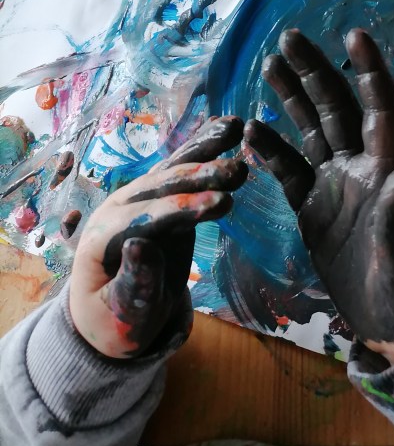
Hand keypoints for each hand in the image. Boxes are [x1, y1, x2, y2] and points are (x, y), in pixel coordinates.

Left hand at [68, 116, 246, 358]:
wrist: (110, 312)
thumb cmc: (116, 320)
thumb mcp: (125, 315)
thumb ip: (134, 283)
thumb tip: (138, 245)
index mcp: (101, 238)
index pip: (144, 219)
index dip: (182, 209)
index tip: (223, 203)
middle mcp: (116, 208)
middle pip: (160, 186)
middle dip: (200, 175)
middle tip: (240, 171)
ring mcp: (137, 197)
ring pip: (172, 168)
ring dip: (204, 148)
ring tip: (235, 129)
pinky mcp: (158, 194)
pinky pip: (181, 167)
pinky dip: (203, 145)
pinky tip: (227, 125)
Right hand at [247, 29, 393, 365]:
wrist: (388, 322)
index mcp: (388, 172)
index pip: (380, 111)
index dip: (369, 72)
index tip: (355, 35)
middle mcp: (362, 168)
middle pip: (337, 108)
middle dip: (315, 71)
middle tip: (289, 37)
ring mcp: (337, 185)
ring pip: (312, 130)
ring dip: (293, 97)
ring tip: (271, 63)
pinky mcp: (315, 208)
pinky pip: (290, 171)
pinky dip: (272, 151)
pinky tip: (251, 129)